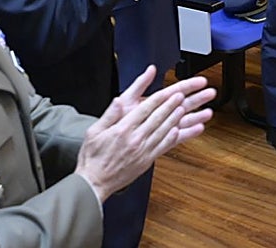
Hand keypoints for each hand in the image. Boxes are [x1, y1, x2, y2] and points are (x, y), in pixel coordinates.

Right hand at [75, 66, 214, 203]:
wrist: (95, 182)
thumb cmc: (93, 157)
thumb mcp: (94, 131)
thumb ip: (109, 115)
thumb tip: (119, 101)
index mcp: (122, 130)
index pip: (145, 110)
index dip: (158, 100)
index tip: (168, 92)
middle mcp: (135, 140)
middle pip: (157, 118)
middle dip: (170, 105)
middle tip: (181, 96)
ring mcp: (142, 151)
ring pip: (162, 131)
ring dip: (174, 119)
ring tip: (182, 109)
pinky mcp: (146, 161)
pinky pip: (162, 147)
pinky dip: (171, 138)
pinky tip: (177, 131)